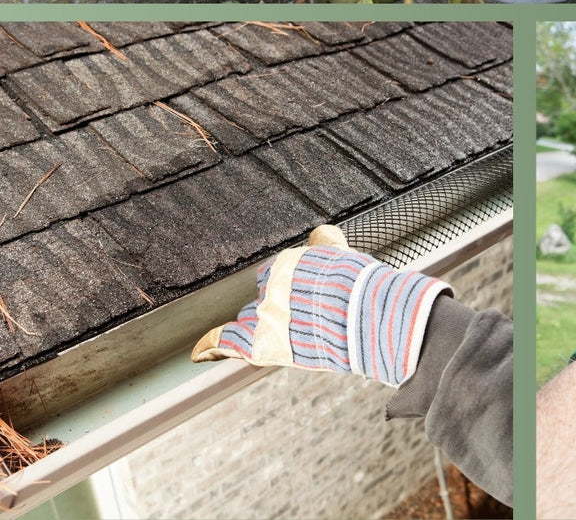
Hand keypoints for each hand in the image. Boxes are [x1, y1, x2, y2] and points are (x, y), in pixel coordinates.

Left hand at [192, 225, 451, 386]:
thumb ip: (325, 244)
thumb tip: (320, 233)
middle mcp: (270, 286)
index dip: (289, 288)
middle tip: (304, 318)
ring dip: (264, 328)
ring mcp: (263, 315)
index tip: (299, 294)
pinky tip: (199, 352)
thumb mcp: (342, 254)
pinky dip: (211, 346)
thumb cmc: (360, 287)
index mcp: (287, 262)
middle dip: (279, 307)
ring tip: (285, 336)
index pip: (277, 275)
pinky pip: (226, 341)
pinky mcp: (260, 344)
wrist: (366, 319)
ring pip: (252, 321)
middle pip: (264, 298)